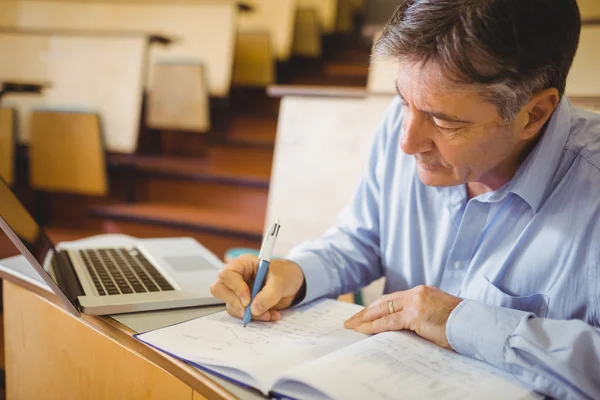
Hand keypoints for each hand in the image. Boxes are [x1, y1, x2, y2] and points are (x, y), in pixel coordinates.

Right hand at [210, 254, 304, 321]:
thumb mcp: (280, 281)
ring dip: (249, 314)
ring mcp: (239, 291)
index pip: (227, 274)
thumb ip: (268, 295)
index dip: (235, 288)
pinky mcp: (244, 304)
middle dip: (235, 303)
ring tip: (268, 314)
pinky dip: (256, 318)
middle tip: (250, 311)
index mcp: (243, 265)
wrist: (295, 284)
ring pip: (231, 306)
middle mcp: (237, 277)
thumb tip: (254, 309)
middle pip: (219, 289)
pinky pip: (242, 314)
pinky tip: (271, 315)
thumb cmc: (286, 274)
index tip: (248, 299)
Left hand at [344, 285, 462, 348]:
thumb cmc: (460, 326)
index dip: (377, 307)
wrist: (475, 325)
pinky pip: (389, 321)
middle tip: (351, 320)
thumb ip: (421, 318)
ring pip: (383, 310)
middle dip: (366, 311)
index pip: (394, 299)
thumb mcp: (437, 317)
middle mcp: (417, 293)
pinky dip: (374, 326)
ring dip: (365, 319)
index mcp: (423, 292)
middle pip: (384, 301)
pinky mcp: (416, 314)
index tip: (365, 314)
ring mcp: (416, 302)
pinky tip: (363, 330)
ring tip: (351, 326)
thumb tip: (405, 330)